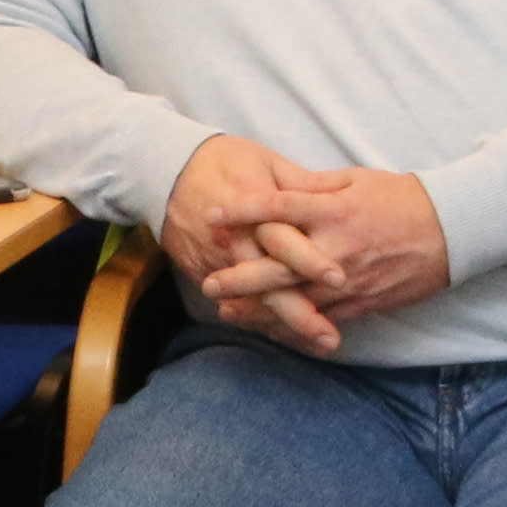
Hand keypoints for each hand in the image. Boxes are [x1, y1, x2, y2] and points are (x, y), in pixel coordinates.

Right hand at [159, 134, 337, 354]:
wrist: (165, 172)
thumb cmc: (224, 162)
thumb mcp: (266, 162)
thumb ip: (303, 185)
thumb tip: (341, 196)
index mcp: (253, 207)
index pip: (283, 239)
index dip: (310, 261)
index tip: (339, 279)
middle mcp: (234, 240)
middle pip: (267, 283)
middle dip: (298, 313)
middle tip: (330, 338)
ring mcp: (217, 261)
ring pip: (252, 301)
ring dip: (284, 326)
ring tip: (317, 344)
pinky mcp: (203, 273)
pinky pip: (234, 303)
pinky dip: (261, 321)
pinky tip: (288, 336)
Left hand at [196, 162, 452, 355]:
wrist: (451, 231)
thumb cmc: (402, 199)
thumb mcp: (356, 181)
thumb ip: (314, 187)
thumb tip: (278, 184)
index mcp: (333, 209)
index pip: (277, 208)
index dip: (241, 212)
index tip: (211, 215)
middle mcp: (336, 247)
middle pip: (277, 265)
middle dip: (239, 277)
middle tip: (208, 283)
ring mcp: (348, 279)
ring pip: (294, 300)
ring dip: (258, 310)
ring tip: (228, 313)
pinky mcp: (362, 302)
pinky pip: (321, 318)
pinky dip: (293, 325)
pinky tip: (269, 328)